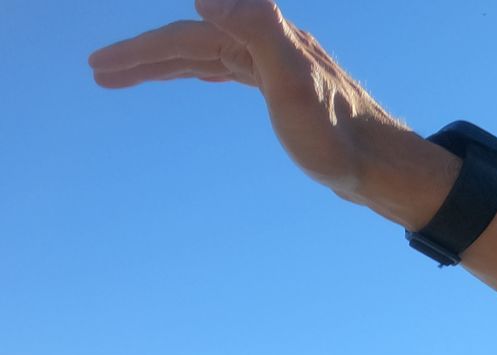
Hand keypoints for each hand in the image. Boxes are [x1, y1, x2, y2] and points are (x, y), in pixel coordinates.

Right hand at [89, 0, 437, 214]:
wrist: (385, 169)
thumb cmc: (339, 137)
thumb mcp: (294, 83)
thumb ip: (256, 30)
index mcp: (262, 39)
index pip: (187, 38)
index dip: (142, 51)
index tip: (101, 67)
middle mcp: (271, 45)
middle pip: (192, 44)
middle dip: (144, 56)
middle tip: (99, 73)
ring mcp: (281, 68)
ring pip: (209, 57)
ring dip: (167, 64)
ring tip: (126, 77)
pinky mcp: (291, 92)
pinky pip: (232, 71)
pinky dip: (204, 71)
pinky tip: (199, 76)